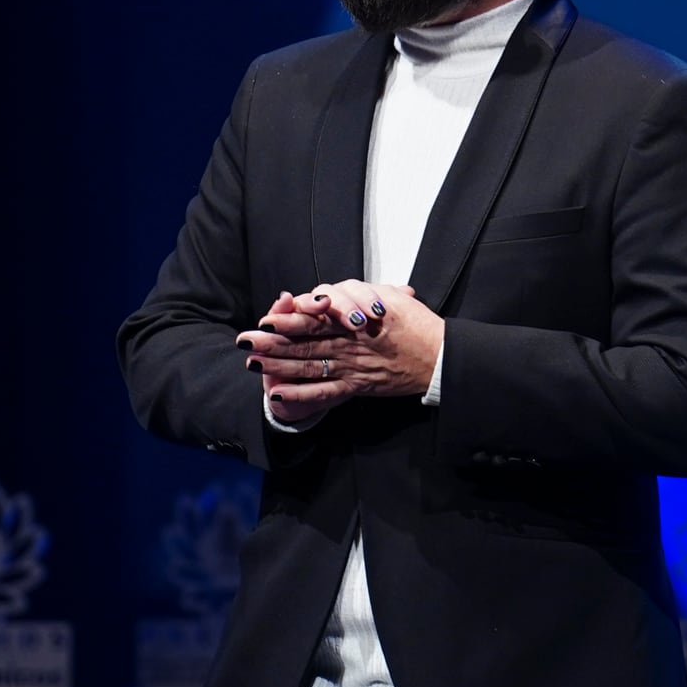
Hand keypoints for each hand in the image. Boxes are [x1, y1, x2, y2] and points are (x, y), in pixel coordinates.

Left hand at [237, 281, 444, 423]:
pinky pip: (326, 392)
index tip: (267, 318)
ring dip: (279, 366)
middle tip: (245, 341)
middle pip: (305, 342)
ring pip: (310, 366)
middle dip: (272, 343)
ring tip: (252, 363)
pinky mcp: (358, 386)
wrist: (441, 358)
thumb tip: (334, 292)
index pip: (317, 318)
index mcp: (356, 319)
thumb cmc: (418, 325)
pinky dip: (301, 394)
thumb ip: (362, 293)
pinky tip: (277, 393)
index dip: (290, 319)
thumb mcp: (391, 298)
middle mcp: (350, 343)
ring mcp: (352, 367)